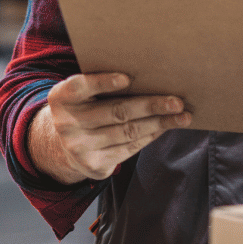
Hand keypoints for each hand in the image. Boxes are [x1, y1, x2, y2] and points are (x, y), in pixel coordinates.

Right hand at [34, 72, 189, 182]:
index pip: (81, 86)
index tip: (127, 78)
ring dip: (159, 123)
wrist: (63, 146)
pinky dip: (150, 136)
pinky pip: (129, 148)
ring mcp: (80, 147)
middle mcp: (67, 124)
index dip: (103, 82)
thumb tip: (149, 77)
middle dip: (150, 106)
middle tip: (176, 101)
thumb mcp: (80, 95)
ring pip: (128, 132)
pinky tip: (164, 128)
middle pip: (116, 112)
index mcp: (60, 98)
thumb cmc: (83, 109)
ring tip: (182, 116)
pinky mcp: (94, 165)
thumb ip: (99, 86)